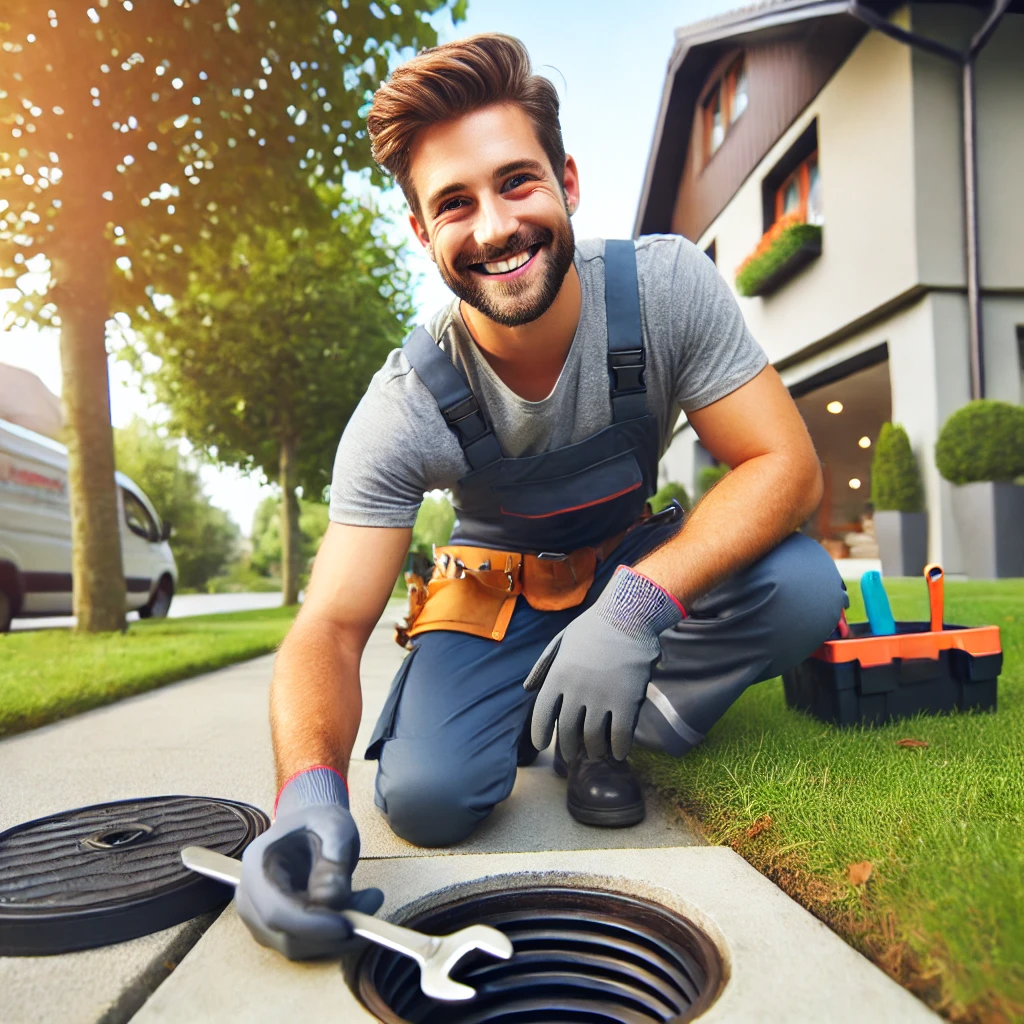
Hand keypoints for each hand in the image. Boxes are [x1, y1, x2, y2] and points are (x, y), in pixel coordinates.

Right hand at [235, 767, 383, 959]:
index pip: (275, 910)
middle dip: (331, 932)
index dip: (309, 925)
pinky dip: (332, 936)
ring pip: (297, 946)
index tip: (346, 927)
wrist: (311, 826)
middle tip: (373, 902)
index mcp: (257, 865)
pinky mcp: (276, 930)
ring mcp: (259, 917)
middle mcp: (250, 896)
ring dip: (336, 935)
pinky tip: (355, 909)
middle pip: (285, 934)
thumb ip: (334, 860)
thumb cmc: (320, 821)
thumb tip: (330, 901)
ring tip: (370, 899)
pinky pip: (304, 945)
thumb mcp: (335, 826)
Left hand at [524, 566, 683, 760]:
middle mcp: (576, 691)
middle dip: (569, 747)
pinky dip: (619, 748)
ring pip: (593, 738)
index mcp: (557, 676)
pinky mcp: (626, 702)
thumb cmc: (593, 627)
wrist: (628, 616)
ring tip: (596, 752)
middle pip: (568, 731)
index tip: (541, 745)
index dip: (540, 734)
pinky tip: (619, 753)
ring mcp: (601, 698)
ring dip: (594, 750)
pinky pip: (620, 735)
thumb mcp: (560, 642)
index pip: (542, 715)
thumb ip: (543, 667)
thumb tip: (527, 689)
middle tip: (572, 754)